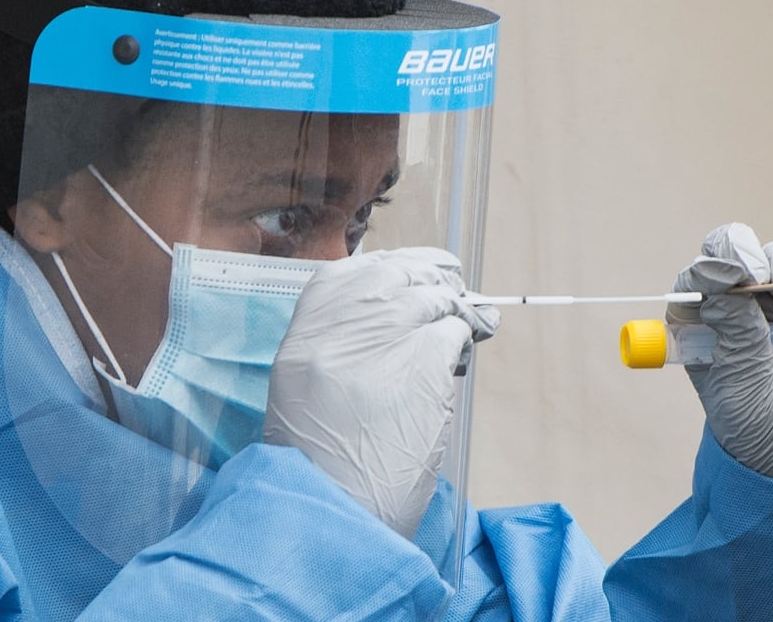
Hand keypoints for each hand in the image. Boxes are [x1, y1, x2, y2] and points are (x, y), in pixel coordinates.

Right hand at [263, 246, 499, 537]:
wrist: (330, 505)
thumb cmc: (318, 459)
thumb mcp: (306, 384)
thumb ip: (342, 340)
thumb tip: (395, 309)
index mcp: (308, 324)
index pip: (358, 269)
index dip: (396, 268)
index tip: (417, 274)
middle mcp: (344, 319)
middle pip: (401, 272)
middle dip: (433, 278)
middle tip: (453, 292)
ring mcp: (386, 333)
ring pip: (436, 296)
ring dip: (456, 311)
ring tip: (467, 329)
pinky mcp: (425, 358)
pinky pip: (456, 331)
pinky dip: (463, 343)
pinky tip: (457, 364)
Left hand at [670, 223, 772, 484]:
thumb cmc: (755, 430)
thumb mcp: (738, 385)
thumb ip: (736, 333)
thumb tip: (723, 281)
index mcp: (700, 326)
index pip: (697, 276)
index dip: (713, 265)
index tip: (734, 274)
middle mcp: (733, 310)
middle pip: (736, 254)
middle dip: (749, 255)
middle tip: (763, 275)